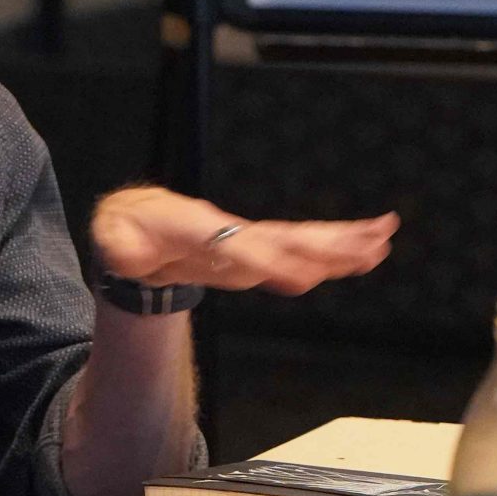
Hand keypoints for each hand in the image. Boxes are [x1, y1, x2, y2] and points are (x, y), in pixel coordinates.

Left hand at [90, 186, 397, 296]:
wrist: (141, 222)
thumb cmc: (130, 231)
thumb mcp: (113, 240)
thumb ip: (121, 249)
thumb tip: (129, 258)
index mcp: (200, 230)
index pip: (237, 247)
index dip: (264, 259)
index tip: (294, 273)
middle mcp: (234, 234)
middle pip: (285, 239)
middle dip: (324, 244)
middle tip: (365, 245)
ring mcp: (250, 242)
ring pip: (302, 242)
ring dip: (343, 243)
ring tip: (383, 240)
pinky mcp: (259, 252)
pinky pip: (302, 251)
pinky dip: (336, 251)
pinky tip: (369, 252)